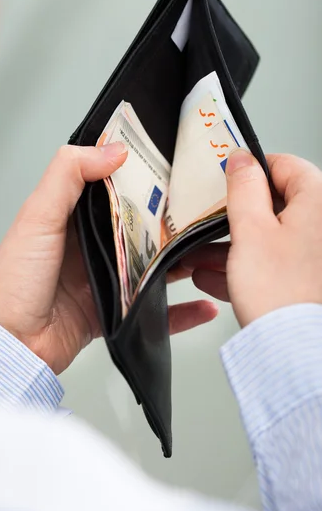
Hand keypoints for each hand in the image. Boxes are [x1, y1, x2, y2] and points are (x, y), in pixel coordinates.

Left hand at [0, 143, 217, 374]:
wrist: (6, 342)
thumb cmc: (14, 277)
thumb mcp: (37, 215)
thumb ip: (69, 174)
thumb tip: (115, 149)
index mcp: (78, 217)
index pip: (122, 189)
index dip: (151, 178)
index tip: (185, 168)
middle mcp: (96, 246)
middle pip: (148, 229)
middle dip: (180, 224)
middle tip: (215, 215)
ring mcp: (109, 280)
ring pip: (159, 268)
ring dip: (188, 264)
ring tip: (220, 256)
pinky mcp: (116, 314)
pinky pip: (157, 313)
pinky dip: (183, 312)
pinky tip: (207, 307)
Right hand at [181, 150, 321, 326]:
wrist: (294, 350)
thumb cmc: (281, 293)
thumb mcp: (249, 230)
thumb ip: (244, 189)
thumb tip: (242, 160)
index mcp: (318, 202)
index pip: (286, 166)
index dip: (252, 171)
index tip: (229, 179)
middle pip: (275, 206)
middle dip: (234, 219)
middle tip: (209, 225)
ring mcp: (315, 256)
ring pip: (270, 239)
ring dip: (233, 247)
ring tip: (200, 259)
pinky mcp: (307, 281)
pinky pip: (275, 265)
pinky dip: (247, 268)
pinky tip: (217, 278)